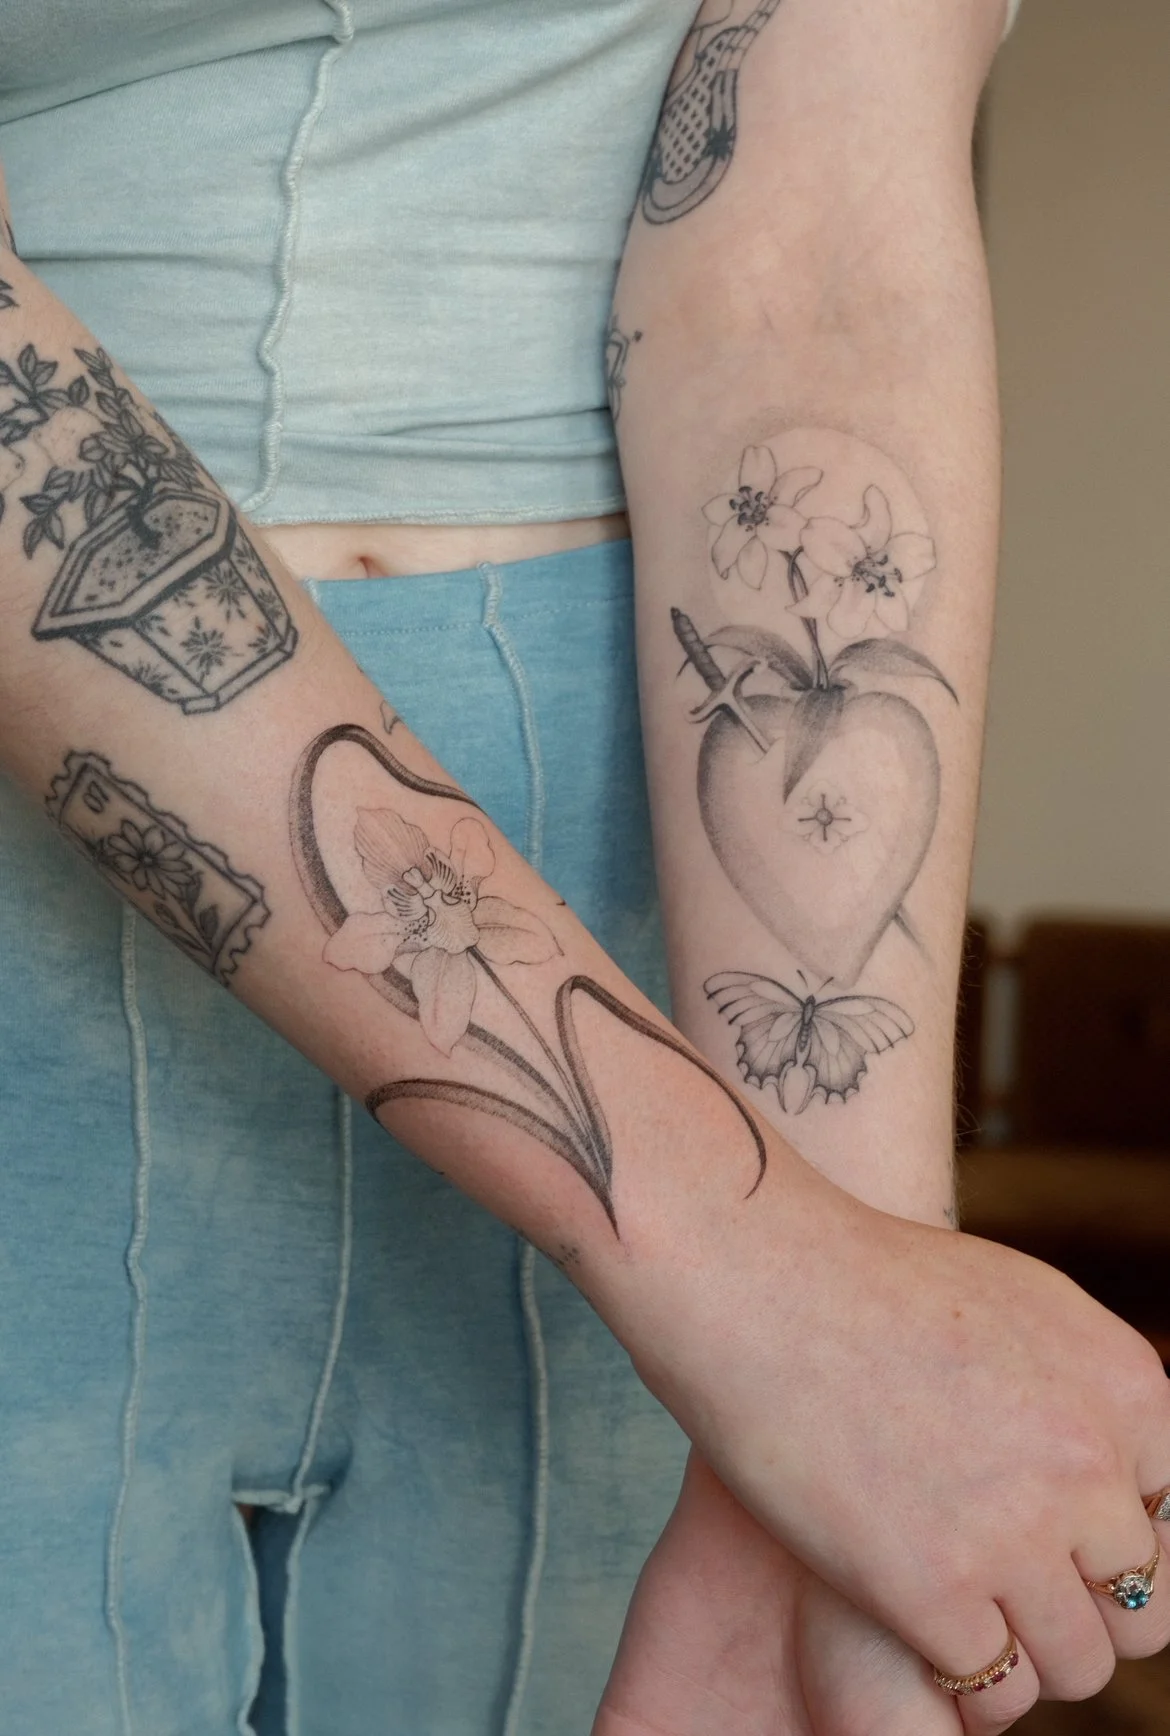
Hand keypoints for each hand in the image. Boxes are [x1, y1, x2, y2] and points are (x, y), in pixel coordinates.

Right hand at [596, 1129, 1169, 1713]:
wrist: (759, 1282)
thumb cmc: (868, 1281)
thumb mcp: (1018, 1305)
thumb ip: (1085, 1392)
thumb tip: (1124, 1474)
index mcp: (1128, 1389)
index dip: (1108, 1541)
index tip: (1049, 1531)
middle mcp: (1089, 1463)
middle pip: (1143, 1609)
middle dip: (1079, 1605)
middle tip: (1006, 1580)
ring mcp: (1016, 1532)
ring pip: (1078, 1665)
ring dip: (1025, 1648)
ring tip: (959, 1603)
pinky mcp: (934, 1591)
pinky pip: (990, 1684)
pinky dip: (957, 1668)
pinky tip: (910, 1616)